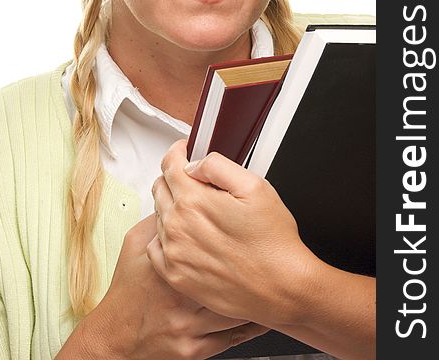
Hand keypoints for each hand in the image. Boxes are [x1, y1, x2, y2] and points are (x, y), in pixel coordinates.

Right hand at [64, 213, 267, 359]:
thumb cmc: (127, 290)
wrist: (116, 336)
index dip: (230, 226)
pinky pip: (233, 336)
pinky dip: (252, 323)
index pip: (207, 236)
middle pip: (229, 271)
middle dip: (250, 259)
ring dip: (256, 292)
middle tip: (269, 250)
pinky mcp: (195, 347)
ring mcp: (189, 324)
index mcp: (170, 263)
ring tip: (272, 279)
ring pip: (237, 305)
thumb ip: (158, 219)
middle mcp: (180, 295)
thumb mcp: (134, 245)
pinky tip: (264, 312)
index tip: (246, 222)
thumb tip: (182, 197)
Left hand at [148, 140, 315, 328]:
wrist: (282, 288)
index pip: (169, 165)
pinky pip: (157, 246)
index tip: (184, 151)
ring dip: (172, 206)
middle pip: (160, 188)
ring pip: (158, 216)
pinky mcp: (176, 276)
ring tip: (200, 210)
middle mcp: (177, 227)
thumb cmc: (273, 241)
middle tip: (196, 180)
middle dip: (175, 177)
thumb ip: (217, 166)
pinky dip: (166, 236)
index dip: (177, 152)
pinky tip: (188, 236)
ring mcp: (174, 253)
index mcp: (193, 201)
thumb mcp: (254, 186)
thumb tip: (194, 164)